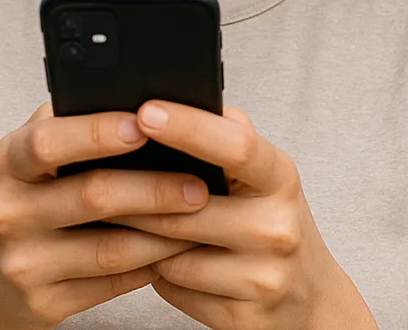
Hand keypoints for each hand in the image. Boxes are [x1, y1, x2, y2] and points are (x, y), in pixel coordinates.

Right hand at [0, 103, 212, 329]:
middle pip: (92, 195)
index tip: (145, 124)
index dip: (98, 131)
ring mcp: (23, 262)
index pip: (49, 141)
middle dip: (154, 189)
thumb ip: (71, 125)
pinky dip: (150, 266)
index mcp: (8, 162)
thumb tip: (141, 102)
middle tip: (199, 185)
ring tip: (200, 218)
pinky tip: (174, 251)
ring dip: (164, 233)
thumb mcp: (31, 160)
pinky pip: (112, 284)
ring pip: (110, 248)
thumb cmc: (28, 202)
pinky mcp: (43, 302)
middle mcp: (9, 212)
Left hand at [106, 102, 378, 329]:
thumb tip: (182, 99)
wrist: (309, 303)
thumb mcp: (265, 175)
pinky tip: (163, 262)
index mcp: (280, 178)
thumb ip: (229, 135)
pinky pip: (173, 289)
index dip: (187, 127)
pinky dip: (158, 275)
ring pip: (169, 253)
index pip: (235, 145)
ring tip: (135, 224)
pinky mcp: (242, 318)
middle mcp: (277, 227)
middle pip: (183, 207)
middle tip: (97, 179)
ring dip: (141, 240)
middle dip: (135, 196)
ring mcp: (262, 277)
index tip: (145, 111)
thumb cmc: (273, 225)